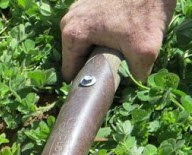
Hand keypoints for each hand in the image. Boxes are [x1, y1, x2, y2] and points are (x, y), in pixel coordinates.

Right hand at [60, 0, 176, 81]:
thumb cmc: (146, 11)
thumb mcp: (145, 51)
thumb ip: (136, 75)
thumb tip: (132, 86)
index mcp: (73, 35)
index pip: (70, 72)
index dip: (86, 79)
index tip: (102, 78)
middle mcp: (68, 21)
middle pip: (76, 55)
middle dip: (93, 60)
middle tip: (115, 57)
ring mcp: (76, 8)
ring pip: (83, 40)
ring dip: (98, 45)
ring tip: (118, 42)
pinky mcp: (87, 0)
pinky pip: (90, 24)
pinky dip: (102, 29)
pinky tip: (119, 27)